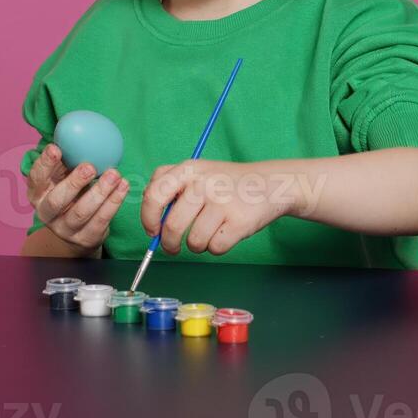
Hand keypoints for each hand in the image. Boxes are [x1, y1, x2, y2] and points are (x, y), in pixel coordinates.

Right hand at [28, 143, 126, 252]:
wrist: (77, 231)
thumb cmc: (71, 193)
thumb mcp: (62, 176)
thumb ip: (67, 159)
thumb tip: (79, 129)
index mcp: (38, 193)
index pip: (37, 178)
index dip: (45, 164)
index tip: (56, 148)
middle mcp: (47, 213)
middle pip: (57, 200)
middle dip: (74, 182)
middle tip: (90, 166)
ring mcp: (65, 229)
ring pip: (81, 212)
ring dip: (100, 192)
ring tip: (114, 174)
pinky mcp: (85, 238)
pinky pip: (101, 221)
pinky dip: (114, 203)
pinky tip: (123, 187)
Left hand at [139, 160, 290, 255]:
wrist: (269, 184)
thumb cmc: (225, 183)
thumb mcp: (196, 172)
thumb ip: (169, 188)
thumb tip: (151, 223)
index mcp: (188, 169)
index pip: (154, 196)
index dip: (148, 219)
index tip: (152, 231)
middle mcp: (203, 183)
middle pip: (172, 226)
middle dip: (169, 244)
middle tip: (173, 247)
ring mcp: (222, 202)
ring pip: (194, 242)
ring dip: (197, 245)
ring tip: (208, 233)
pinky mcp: (239, 222)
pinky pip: (215, 248)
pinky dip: (217, 247)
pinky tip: (225, 232)